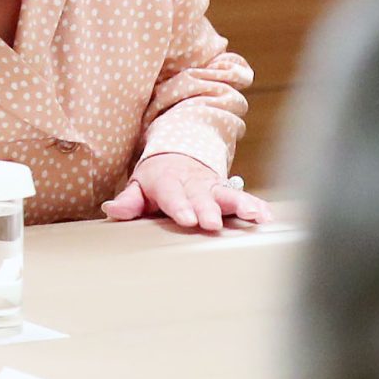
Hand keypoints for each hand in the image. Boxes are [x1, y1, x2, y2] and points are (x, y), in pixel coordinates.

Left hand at [102, 152, 269, 232]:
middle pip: (201, 196)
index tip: (187, 219)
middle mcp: (193, 183)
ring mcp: (213, 186)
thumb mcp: (139, 185)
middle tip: (213, 223)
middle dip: (208, 208)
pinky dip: (256, 205)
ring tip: (254, 216)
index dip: (179, 206)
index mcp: (168, 181)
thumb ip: (129, 200)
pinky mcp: (228, 191)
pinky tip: (267, 217)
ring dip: (241, 205)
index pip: (172, 194)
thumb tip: (111, 210)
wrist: (178, 156)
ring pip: (228, 194)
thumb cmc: (157, 179)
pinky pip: (244, 197)